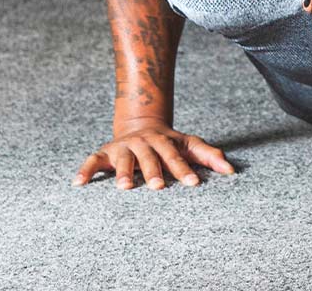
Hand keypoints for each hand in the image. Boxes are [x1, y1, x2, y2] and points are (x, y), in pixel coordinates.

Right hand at [72, 120, 234, 189]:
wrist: (141, 124)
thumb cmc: (170, 143)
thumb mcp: (190, 145)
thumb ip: (210, 156)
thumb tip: (232, 171)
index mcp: (166, 141)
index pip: (177, 156)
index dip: (185, 169)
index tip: (194, 184)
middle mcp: (144, 142)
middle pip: (150, 157)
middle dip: (154, 171)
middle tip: (158, 187)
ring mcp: (123, 147)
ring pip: (123, 158)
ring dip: (122, 172)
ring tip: (123, 187)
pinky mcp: (104, 152)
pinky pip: (93, 160)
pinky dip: (85, 170)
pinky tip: (78, 184)